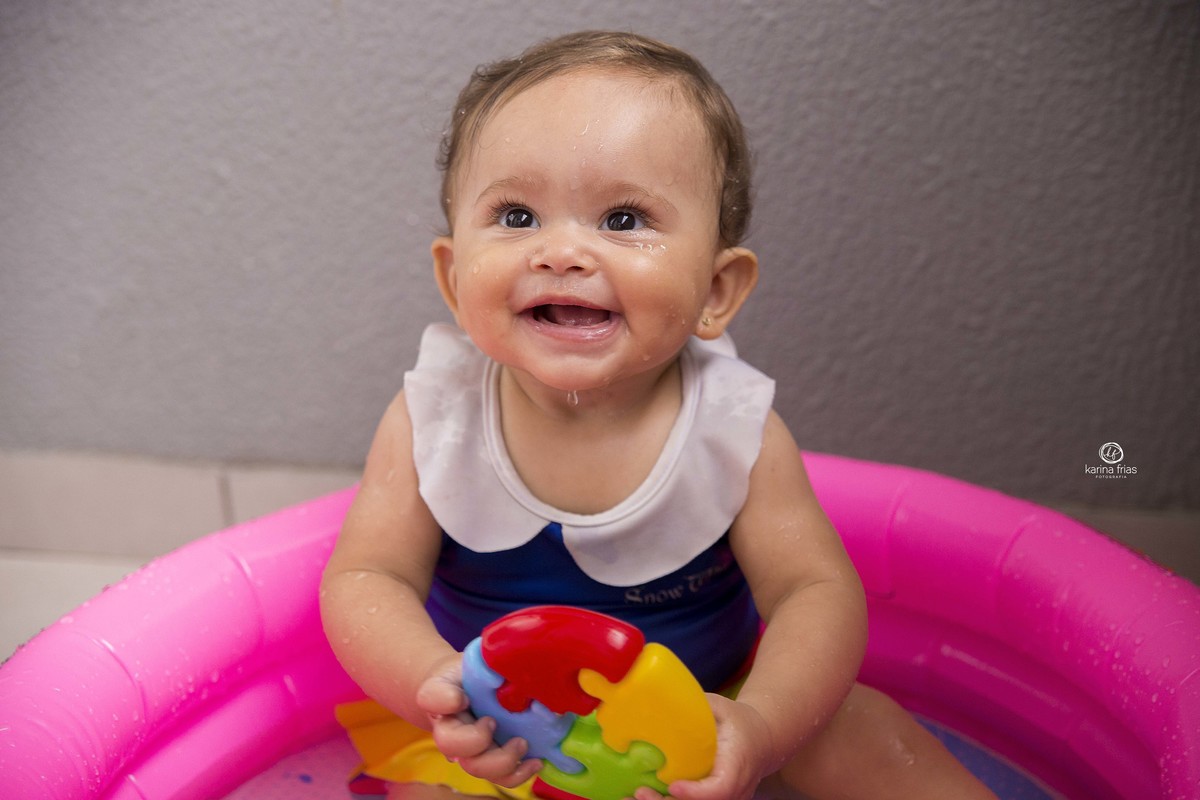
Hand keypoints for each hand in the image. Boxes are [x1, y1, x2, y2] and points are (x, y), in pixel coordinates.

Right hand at [415, 653, 542, 787]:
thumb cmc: (473, 673)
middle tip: (494, 722)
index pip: (431, 697)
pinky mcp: (491, 760)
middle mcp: (449, 727)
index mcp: (440, 696)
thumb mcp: (476, 660)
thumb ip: (484, 665)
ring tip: (522, 744)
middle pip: (450, 745)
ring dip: (502, 761)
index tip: (463, 697)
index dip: (444, 700)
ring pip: (476, 767)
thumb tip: (499, 677)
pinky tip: (535, 762)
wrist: (470, 691)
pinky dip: (519, 773)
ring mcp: (469, 749)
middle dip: (476, 739)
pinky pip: (499, 777)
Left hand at [636, 694, 774, 799]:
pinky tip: (646, 797)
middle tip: (640, 793)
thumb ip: (696, 705)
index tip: (673, 786)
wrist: (761, 740)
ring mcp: (729, 799)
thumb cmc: (738, 721)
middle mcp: (736, 789)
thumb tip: (660, 695)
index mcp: (737, 763)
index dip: (697, 793)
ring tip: (635, 798)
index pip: (722, 787)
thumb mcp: (720, 707)